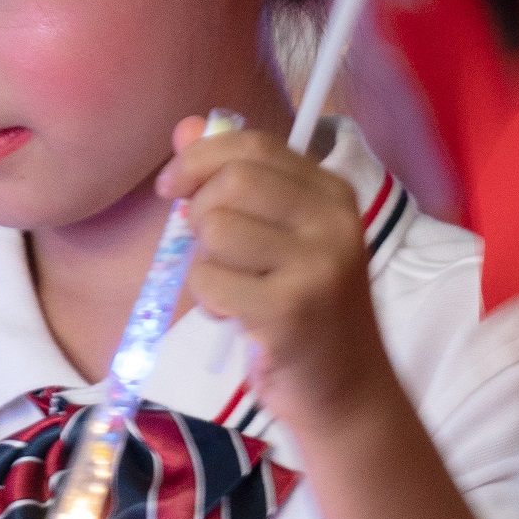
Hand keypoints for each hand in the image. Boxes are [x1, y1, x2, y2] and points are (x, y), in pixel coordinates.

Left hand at [159, 118, 412, 442]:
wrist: (346, 391)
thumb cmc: (305, 310)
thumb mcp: (279, 237)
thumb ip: (235, 179)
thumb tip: (186, 128)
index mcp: (333, 193)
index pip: (254, 145)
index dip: (201, 157)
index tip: (173, 185)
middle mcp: (333, 221)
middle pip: (231, 181)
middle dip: (198, 210)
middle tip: (205, 246)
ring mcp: (317, 265)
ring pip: (215, 229)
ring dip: (205, 263)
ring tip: (232, 288)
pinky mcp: (290, 310)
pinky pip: (210, 280)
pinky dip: (208, 299)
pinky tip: (236, 315)